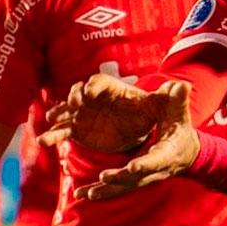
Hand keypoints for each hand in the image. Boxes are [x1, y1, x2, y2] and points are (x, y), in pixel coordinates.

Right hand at [40, 74, 164, 151]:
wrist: (140, 126)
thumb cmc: (148, 112)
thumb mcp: (159, 106)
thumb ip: (169, 98)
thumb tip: (182, 86)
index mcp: (112, 89)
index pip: (98, 83)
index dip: (92, 87)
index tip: (88, 94)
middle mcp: (94, 99)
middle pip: (78, 94)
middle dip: (72, 99)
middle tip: (70, 106)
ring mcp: (83, 114)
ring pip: (66, 113)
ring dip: (56, 117)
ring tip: (49, 125)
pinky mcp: (78, 130)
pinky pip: (63, 131)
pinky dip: (54, 134)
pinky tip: (44, 142)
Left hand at [75, 81, 199, 199]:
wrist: (184, 152)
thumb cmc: (179, 128)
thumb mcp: (179, 114)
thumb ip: (177, 100)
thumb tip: (180, 85)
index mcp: (167, 154)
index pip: (156, 160)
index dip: (145, 164)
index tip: (133, 166)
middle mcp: (154, 170)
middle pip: (136, 178)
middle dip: (120, 178)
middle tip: (104, 178)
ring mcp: (143, 178)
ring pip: (123, 187)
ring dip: (105, 190)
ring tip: (86, 194)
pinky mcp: (133, 180)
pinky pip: (115, 188)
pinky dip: (100, 191)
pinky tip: (82, 194)